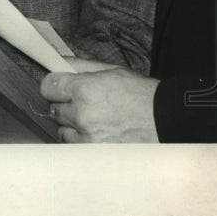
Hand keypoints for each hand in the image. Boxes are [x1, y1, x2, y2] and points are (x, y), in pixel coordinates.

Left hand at [41, 57, 158, 142]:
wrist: (168, 122)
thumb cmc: (144, 95)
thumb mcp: (113, 71)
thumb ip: (82, 66)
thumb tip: (60, 61)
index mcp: (85, 90)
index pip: (47, 86)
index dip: (54, 86)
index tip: (60, 87)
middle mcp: (82, 114)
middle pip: (54, 108)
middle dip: (65, 104)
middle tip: (84, 104)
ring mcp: (87, 137)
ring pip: (62, 130)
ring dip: (72, 125)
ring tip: (93, 121)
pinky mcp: (94, 154)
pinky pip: (75, 146)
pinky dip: (81, 141)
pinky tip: (98, 134)